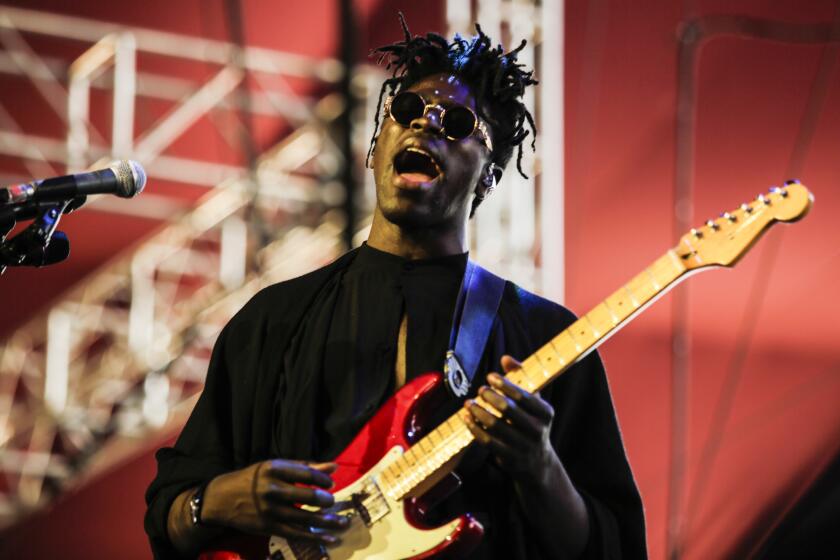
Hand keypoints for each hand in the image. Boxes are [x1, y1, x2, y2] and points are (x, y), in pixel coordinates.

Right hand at [201, 459, 348, 544]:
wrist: (222, 499)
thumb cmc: (253, 479)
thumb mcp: (275, 467)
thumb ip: (304, 467)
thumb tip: (334, 466)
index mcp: (274, 469)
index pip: (306, 473)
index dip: (323, 479)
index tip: (330, 484)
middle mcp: (272, 490)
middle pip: (308, 497)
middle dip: (326, 501)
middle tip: (333, 502)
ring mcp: (270, 511)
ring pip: (306, 519)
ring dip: (328, 522)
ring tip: (343, 523)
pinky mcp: (269, 527)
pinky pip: (297, 534)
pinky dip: (316, 537)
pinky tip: (331, 539)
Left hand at [462, 355, 556, 483]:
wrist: (538, 463)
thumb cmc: (531, 423)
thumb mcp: (533, 402)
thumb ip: (520, 378)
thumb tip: (506, 358)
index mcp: (545, 413)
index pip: (524, 396)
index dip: (505, 384)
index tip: (490, 376)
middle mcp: (536, 430)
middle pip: (508, 409)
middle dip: (490, 396)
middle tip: (480, 389)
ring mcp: (522, 446)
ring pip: (495, 425)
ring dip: (478, 411)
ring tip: (468, 403)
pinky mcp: (508, 458)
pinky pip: (487, 441)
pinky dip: (474, 428)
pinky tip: (467, 418)